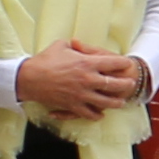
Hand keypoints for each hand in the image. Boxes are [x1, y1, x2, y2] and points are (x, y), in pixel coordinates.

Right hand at [16, 41, 144, 122]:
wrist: (28, 79)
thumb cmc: (44, 60)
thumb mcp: (60, 45)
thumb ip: (74, 45)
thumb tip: (78, 43)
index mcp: (87, 63)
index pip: (113, 63)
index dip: (123, 63)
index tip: (127, 63)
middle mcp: (87, 80)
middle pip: (115, 85)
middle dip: (125, 85)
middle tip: (130, 84)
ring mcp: (81, 95)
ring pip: (105, 103)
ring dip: (115, 103)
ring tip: (121, 102)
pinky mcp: (72, 106)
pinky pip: (89, 114)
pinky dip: (96, 115)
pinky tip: (100, 115)